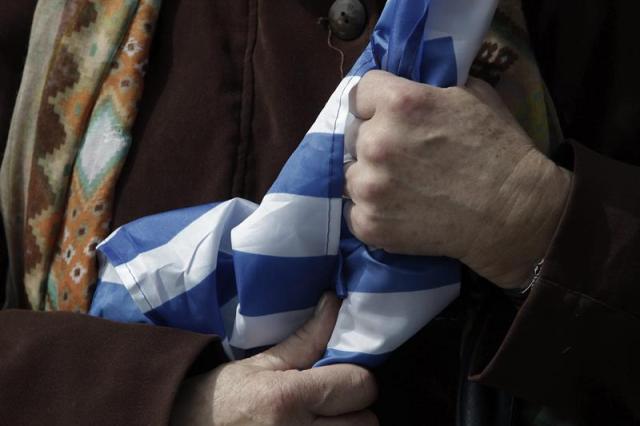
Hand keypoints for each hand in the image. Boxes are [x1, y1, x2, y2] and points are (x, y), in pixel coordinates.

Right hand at [170, 293, 377, 424]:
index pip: (360, 385)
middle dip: (354, 406)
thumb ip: (306, 339)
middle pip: (367, 421)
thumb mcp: (262, 362)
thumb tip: (335, 304)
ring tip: (321, 416)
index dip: (356, 375)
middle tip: (330, 397)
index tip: (340, 372)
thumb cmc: (223, 396)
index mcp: (288, 400)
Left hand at [343, 70, 571, 288]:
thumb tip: (403, 86)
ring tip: (402, 186)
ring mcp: (369, 187)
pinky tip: (398, 210)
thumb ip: (426, 87)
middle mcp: (376, 143)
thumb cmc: (499, 149)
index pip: (361, 93)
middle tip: (404, 155)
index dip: (377, 103)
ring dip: (370, 176)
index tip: (389, 115)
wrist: (514, 213)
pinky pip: (353, 210)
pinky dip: (371, 210)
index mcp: (399, 103)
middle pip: (354, 134)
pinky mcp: (369, 224)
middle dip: (374, 140)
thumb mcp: (471, 94)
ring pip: (350, 173)